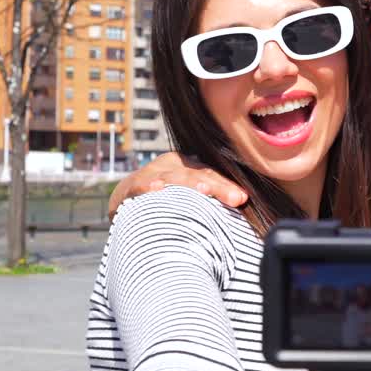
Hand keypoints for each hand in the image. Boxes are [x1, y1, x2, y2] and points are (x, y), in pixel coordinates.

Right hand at [107, 151, 248, 218]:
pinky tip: (156, 190)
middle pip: (198, 175)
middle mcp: (172, 165)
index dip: (227, 187)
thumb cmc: (167, 199)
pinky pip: (141, 186)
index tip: (243, 199)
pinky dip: (148, 187)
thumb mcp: (188, 194)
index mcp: (189, 166)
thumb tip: (242, 205)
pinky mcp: (132, 186)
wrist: (127, 197)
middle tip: (236, 198)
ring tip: (204, 191)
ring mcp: (152, 173)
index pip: (212, 175)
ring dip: (189, 184)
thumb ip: (210, 200)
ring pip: (174, 178)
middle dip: (218, 188)